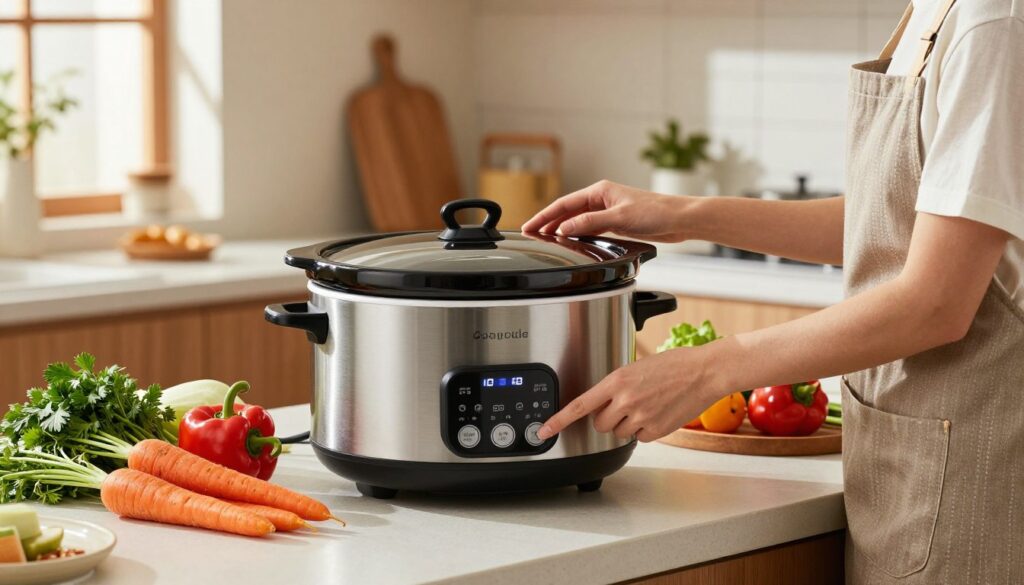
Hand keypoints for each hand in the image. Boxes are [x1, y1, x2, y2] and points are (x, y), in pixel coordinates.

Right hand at [521, 180, 694, 241]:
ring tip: (545, 239)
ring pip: (578, 220)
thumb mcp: (618, 218)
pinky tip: (571, 242)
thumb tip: (564, 228)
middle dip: (549, 222)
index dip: (545, 215)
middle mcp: (603, 199)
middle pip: (568, 211)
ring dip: (562, 229)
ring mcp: (609, 211)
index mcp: (600, 191)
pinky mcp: (617, 223)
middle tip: (530, 234)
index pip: (564, 204)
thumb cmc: (656, 212)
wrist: (680, 220)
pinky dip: (577, 234)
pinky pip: (590, 228)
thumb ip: (589, 223)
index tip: (529, 225)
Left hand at [536, 346, 719, 442]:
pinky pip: (639, 438)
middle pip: (599, 424)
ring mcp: (641, 417)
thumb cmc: (673, 365)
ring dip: (627, 424)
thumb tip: (602, 403)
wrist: (704, 372)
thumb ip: (615, 386)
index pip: (579, 406)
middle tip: (625, 404)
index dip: (558, 421)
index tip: (543, 431)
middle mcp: (625, 400)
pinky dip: (645, 430)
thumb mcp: (635, 367)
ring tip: (647, 405)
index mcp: (616, 380)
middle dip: (607, 418)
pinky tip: (658, 413)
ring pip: (618, 433)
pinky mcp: (656, 430)